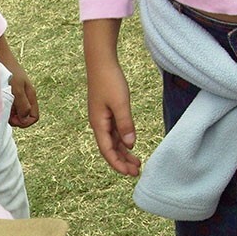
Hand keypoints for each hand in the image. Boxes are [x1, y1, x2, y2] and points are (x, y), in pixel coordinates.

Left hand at [8, 68, 39, 127]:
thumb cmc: (9, 70)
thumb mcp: (17, 88)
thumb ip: (22, 104)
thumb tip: (25, 118)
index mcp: (31, 96)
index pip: (34, 117)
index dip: (25, 122)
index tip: (14, 118)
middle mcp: (26, 97)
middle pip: (25, 116)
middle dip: (16, 119)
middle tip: (6, 113)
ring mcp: (18, 95)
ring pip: (17, 112)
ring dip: (10, 113)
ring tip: (2, 107)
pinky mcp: (10, 92)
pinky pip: (11, 105)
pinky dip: (5, 107)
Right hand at [83, 19, 139, 175]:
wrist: (101, 62)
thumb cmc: (109, 80)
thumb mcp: (120, 103)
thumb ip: (125, 124)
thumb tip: (130, 144)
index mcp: (99, 124)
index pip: (107, 150)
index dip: (118, 164)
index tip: (130, 173)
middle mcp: (99, 124)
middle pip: (110, 149)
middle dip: (122, 161)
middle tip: (137, 171)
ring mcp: (102, 118)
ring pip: (113, 141)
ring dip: (124, 153)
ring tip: (137, 162)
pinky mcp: (107, 112)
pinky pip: (114, 132)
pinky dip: (122, 141)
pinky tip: (131, 144)